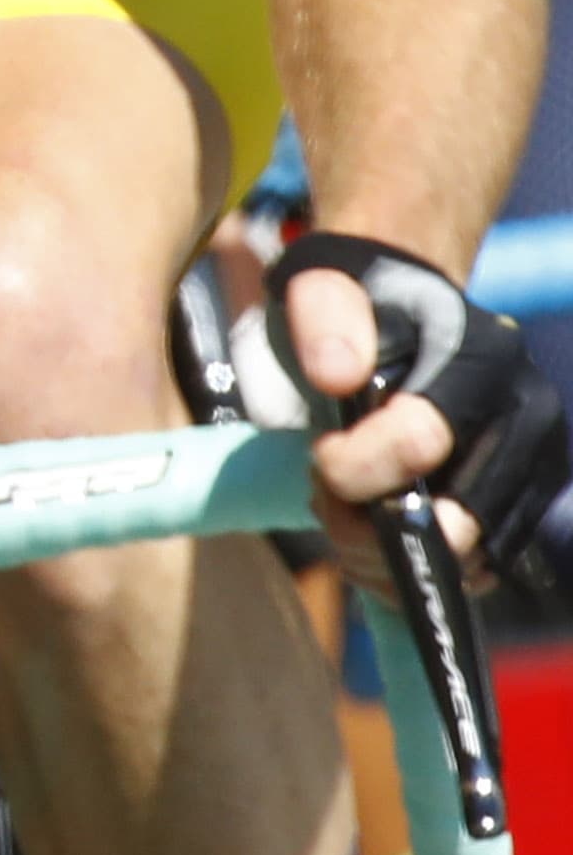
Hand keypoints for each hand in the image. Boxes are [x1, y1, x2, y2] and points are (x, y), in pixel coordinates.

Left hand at [282, 230, 569, 576]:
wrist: (403, 307)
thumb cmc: (356, 298)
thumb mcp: (324, 283)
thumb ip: (324, 319)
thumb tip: (338, 376)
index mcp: (484, 356)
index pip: (420, 440)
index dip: (351, 465)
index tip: (318, 451)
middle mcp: (528, 414)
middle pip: (453, 523)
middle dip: (367, 530)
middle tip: (325, 496)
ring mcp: (536, 463)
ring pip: (467, 561)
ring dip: (383, 557)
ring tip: (343, 511)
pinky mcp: (524, 503)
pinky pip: (473, 571)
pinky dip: (410, 571)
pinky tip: (370, 534)